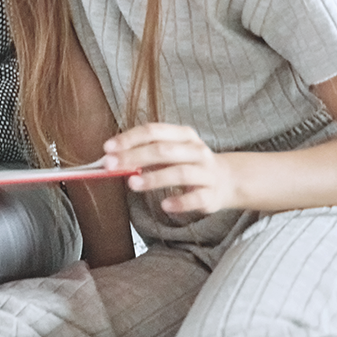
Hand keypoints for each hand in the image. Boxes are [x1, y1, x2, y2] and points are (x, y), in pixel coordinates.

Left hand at [102, 123, 235, 214]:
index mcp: (183, 135)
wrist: (228, 180)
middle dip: (135, 156)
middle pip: (163, 150)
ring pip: (179, 173)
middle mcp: (196, 151)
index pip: (153, 131)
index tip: (108, 148)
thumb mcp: (171, 152)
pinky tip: (164, 205)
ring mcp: (206, 173)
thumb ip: (145, 154)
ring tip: (132, 184)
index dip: (129, 139)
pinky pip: (196, 198)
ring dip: (153, 178)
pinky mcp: (212, 195)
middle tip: (111, 165)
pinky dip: (180, 201)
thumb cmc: (189, 163)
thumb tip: (114, 159)